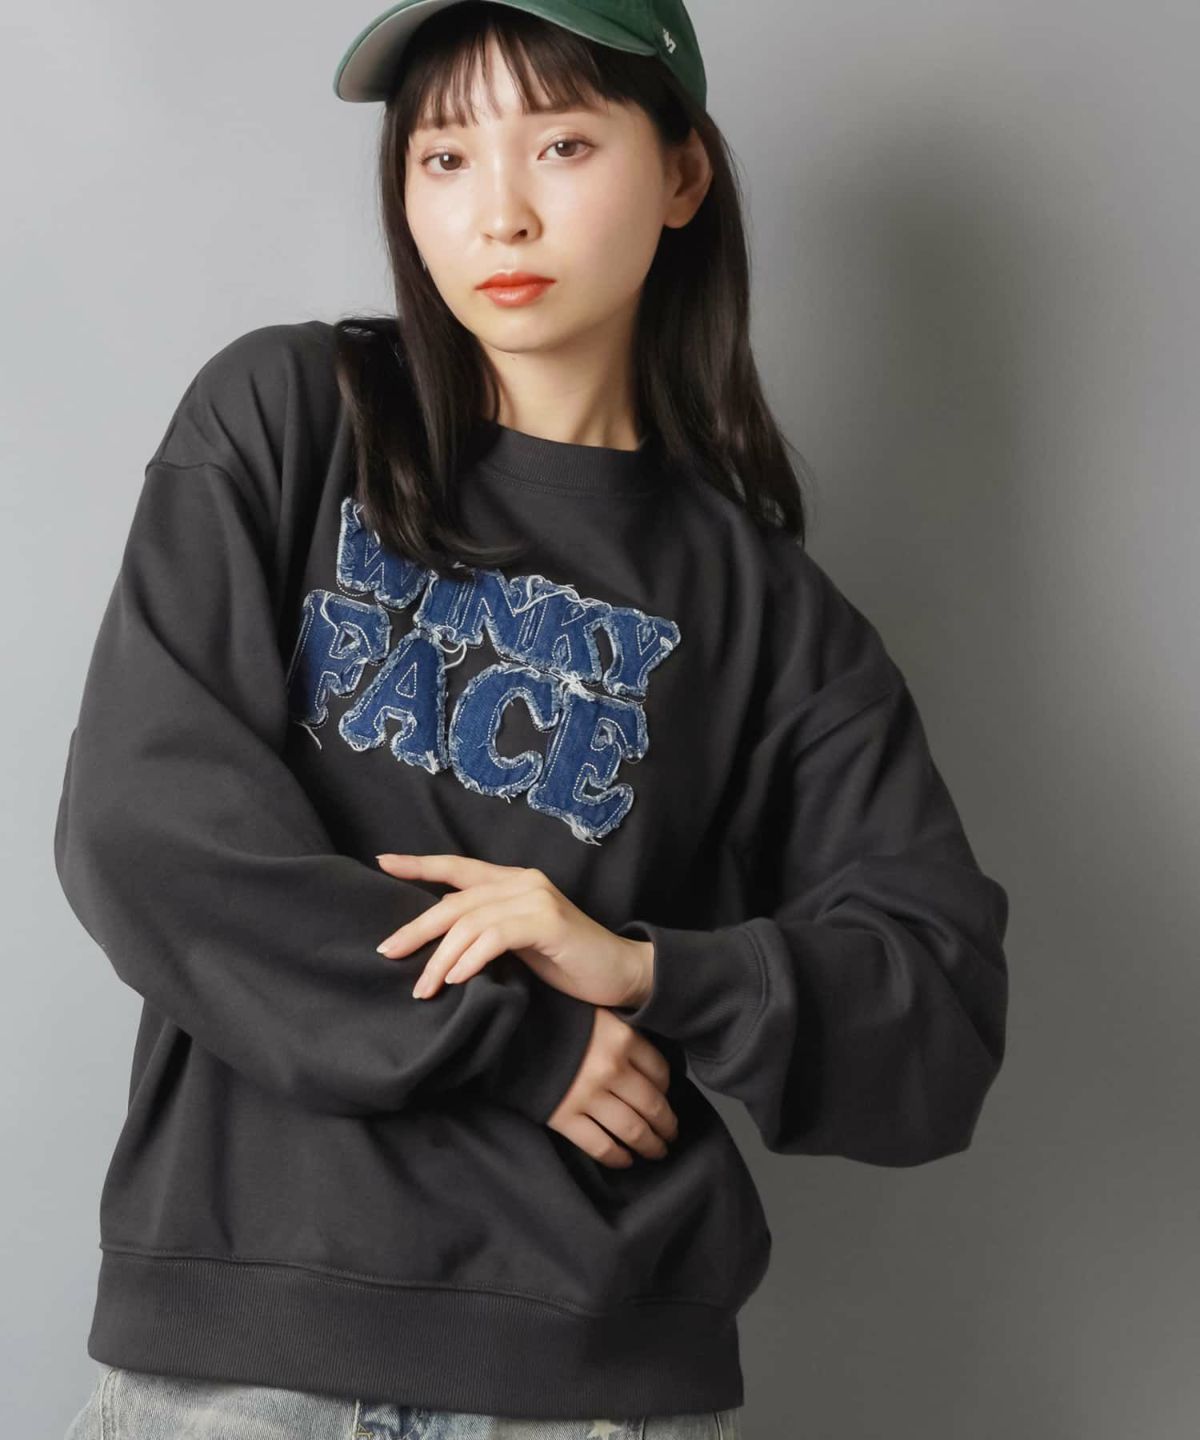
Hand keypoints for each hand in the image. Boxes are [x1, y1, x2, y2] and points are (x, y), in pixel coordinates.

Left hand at [374, 853, 653, 1009]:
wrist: (622, 974)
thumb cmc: (569, 963)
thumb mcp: (521, 943)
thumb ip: (488, 933)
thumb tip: (440, 948)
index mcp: (513, 882)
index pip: (458, 868)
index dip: (419, 864)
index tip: (382, 862)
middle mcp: (522, 881)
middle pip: (455, 901)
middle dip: (416, 928)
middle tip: (387, 953)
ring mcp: (536, 898)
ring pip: (470, 922)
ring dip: (441, 958)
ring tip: (424, 988)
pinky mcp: (548, 921)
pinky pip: (496, 937)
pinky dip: (471, 959)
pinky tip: (457, 979)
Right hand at [546, 1007, 678, 1166]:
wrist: (507, 1031)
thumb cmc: (553, 1018)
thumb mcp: (596, 1013)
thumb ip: (621, 1033)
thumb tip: (644, 1062)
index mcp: (622, 1039)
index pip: (660, 1071)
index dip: (667, 1088)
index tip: (666, 1097)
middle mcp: (611, 1069)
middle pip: (652, 1105)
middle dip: (667, 1124)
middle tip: (671, 1134)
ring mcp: (588, 1096)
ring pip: (632, 1130)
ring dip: (650, 1145)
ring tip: (657, 1151)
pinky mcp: (565, 1118)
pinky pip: (600, 1145)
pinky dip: (617, 1157)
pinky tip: (625, 1160)